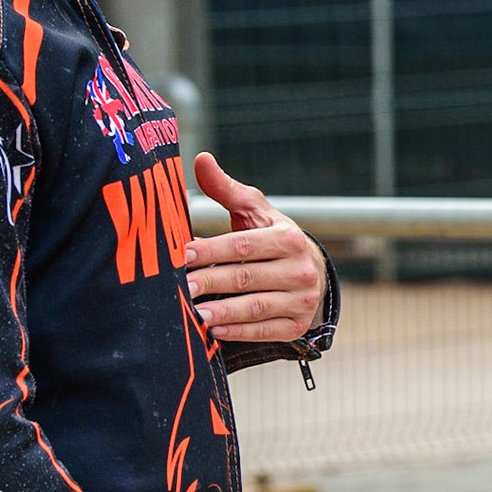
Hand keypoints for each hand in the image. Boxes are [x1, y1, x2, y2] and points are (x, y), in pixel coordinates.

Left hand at [184, 153, 328, 341]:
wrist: (311, 271)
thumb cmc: (271, 237)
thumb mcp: (255, 211)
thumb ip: (226, 189)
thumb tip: (201, 159)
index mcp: (288, 237)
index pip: (244, 244)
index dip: (212, 250)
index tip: (181, 256)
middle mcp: (300, 269)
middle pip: (247, 277)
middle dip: (211, 282)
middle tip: (181, 288)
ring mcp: (302, 299)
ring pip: (256, 307)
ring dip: (223, 312)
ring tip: (194, 314)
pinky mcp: (298, 325)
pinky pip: (266, 331)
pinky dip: (239, 332)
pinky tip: (214, 331)